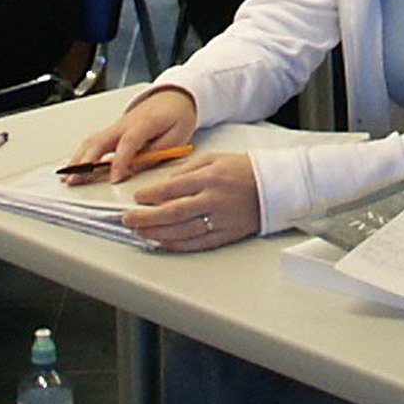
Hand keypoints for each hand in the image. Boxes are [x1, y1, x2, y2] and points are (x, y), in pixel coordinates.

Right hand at [70, 85, 199, 175]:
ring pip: (92, 141)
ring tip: (68, 178)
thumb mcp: (177, 136)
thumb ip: (157, 153)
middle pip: (100, 141)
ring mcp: (116, 127)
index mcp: (143, 124)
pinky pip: (93, 142)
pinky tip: (74, 168)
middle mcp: (124, 124)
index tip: (114, 178)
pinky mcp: (113, 131)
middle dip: (86, 161)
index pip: (127, 143)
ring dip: (78, 159)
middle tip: (76, 179)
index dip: (119, 161)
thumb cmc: (177, 116)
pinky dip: (81, 155)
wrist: (174, 97)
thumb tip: (134, 169)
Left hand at [124, 149, 259, 251]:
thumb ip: (188, 170)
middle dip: (146, 217)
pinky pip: (196, 243)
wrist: (275, 186)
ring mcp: (219, 219)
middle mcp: (213, 199)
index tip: (137, 198)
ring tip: (140, 232)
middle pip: (172, 212)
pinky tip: (162, 242)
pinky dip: (176, 245)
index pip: (172, 188)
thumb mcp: (215, 159)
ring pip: (181, 231)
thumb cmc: (245, 170)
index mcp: (209, 178)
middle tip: (128, 219)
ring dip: (157, 233)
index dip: (151, 195)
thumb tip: (165, 183)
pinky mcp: (225, 234)